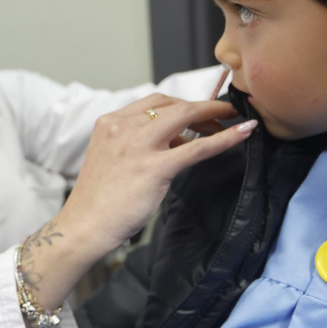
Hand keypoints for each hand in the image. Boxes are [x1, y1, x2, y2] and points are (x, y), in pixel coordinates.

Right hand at [57, 93, 256, 256]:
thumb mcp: (112, 157)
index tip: (200, 112)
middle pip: (172, 104)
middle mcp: (121, 128)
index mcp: (109, 123)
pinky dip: (225, 138)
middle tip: (222, 119)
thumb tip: (179, 138)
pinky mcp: (153, 167)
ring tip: (232, 124)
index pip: (154, 102)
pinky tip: (243, 133)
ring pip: (185, 116)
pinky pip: (197, 148)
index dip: (182, 104)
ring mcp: (137, 146)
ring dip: (214, 117)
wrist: (83, 225)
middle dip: (201, 108)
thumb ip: (138, 142)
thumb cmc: (98, 199)